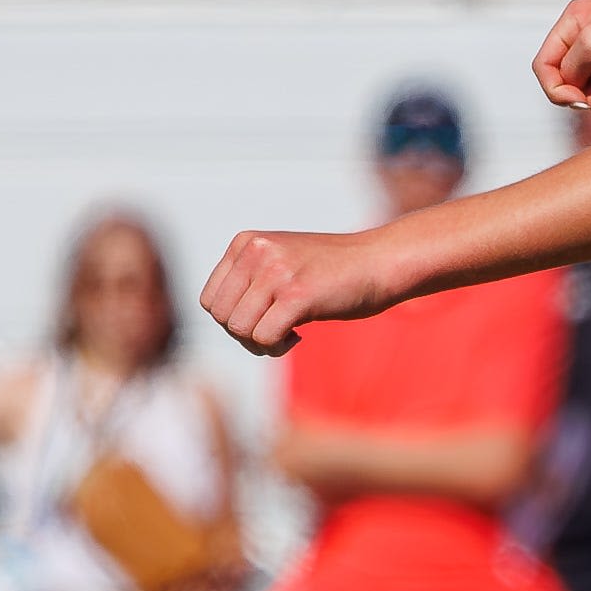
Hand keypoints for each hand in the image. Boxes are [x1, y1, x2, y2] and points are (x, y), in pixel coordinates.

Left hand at [202, 229, 388, 357]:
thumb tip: (224, 321)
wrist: (380, 261)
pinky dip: (278, 347)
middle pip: (221, 316)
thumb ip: (250, 280)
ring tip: (287, 335)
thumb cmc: (334, 270)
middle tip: (275, 333)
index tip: (263, 320)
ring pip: (239, 329)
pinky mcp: (298, 295)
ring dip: (261, 343)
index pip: (210, 299)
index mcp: (247, 243)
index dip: (233, 320)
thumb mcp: (281, 262)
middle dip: (245, 335)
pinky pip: (265, 337)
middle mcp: (257, 252)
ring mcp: (277, 272)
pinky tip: (298, 336)